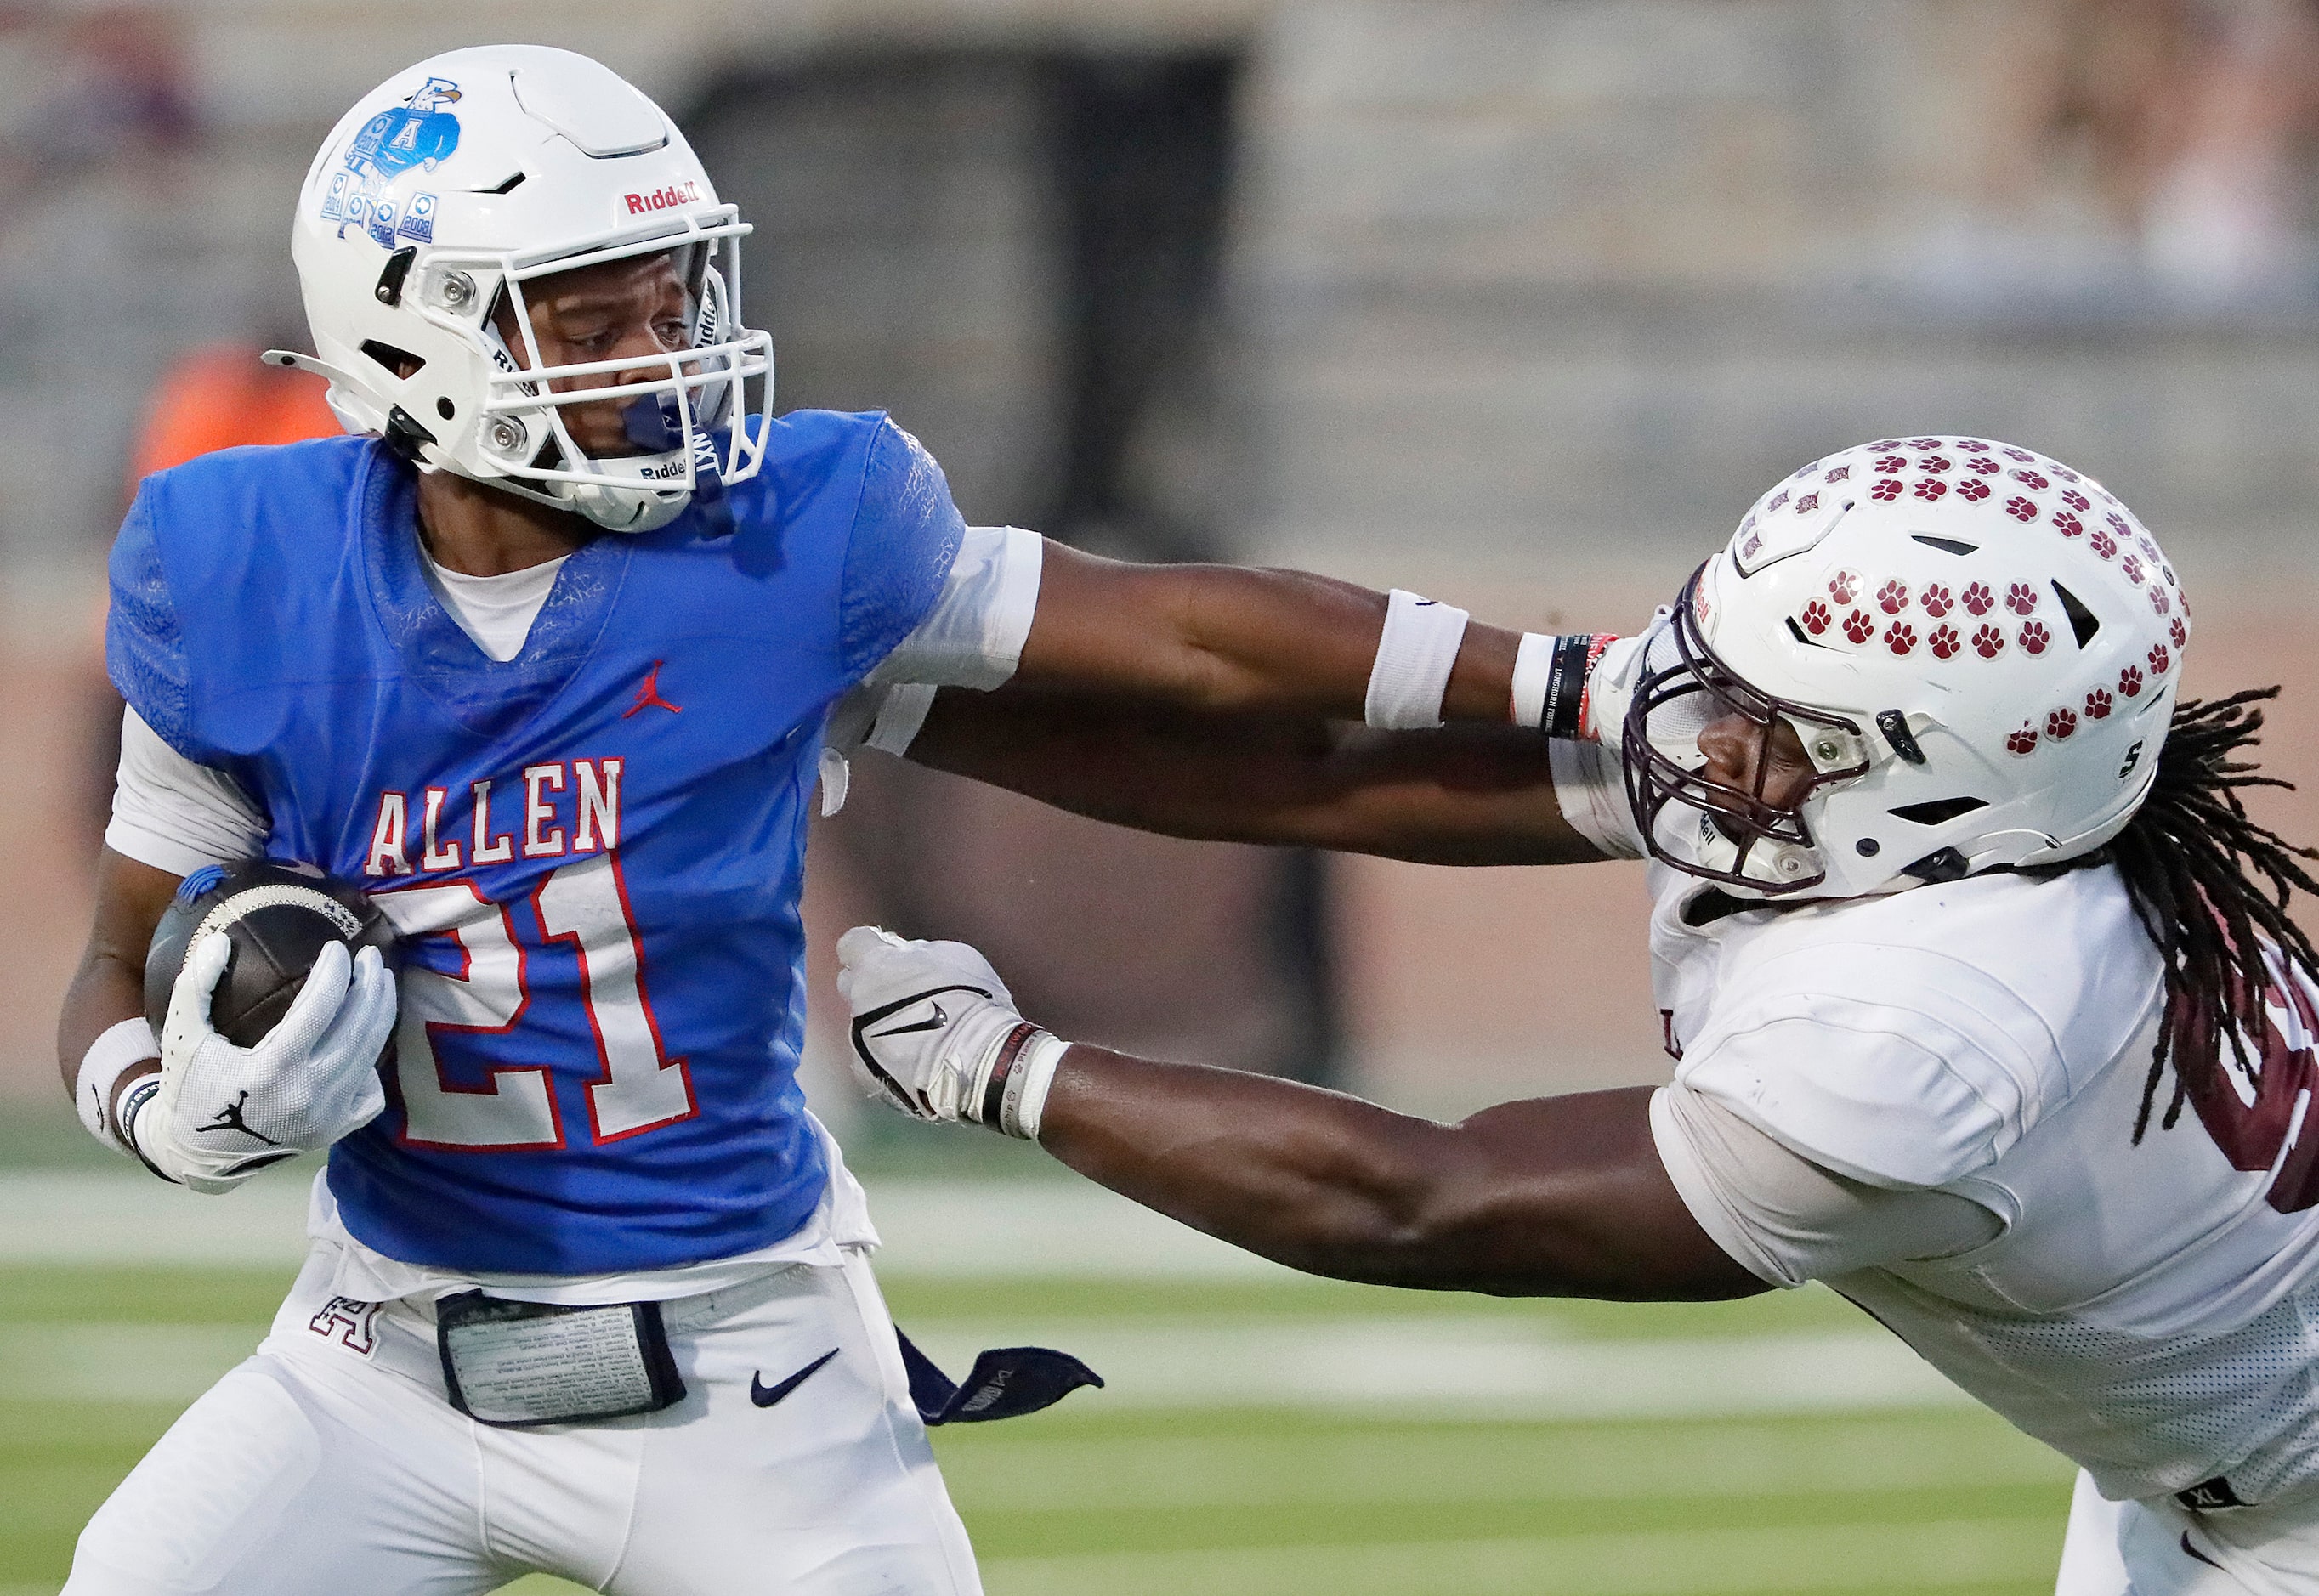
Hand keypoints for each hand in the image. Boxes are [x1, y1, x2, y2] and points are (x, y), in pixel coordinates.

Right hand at [145, 935, 397, 1192]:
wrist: (196, 1154)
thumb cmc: (189, 1088)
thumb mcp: (182, 1036)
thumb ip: (196, 986)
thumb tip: (219, 940)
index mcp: (274, 1068)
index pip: (321, 1008)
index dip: (335, 973)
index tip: (338, 947)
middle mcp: (309, 1093)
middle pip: (359, 1028)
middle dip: (370, 986)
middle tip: (372, 956)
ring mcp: (327, 1116)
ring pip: (370, 1055)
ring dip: (381, 1014)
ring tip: (380, 982)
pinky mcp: (335, 1131)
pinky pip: (370, 1093)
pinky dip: (371, 1066)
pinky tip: (364, 1042)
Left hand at [834, 926, 1063, 1137]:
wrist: (976, 1063)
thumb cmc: (970, 1003)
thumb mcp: (955, 957)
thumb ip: (921, 953)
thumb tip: (910, 956)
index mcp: (875, 965)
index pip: (853, 943)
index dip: (872, 946)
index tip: (889, 953)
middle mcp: (857, 1002)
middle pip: (851, 984)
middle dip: (872, 985)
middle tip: (904, 993)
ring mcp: (857, 1041)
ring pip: (861, 1025)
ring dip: (881, 1024)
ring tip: (917, 1035)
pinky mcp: (866, 1074)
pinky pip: (870, 1058)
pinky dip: (888, 1057)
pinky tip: (915, 1061)